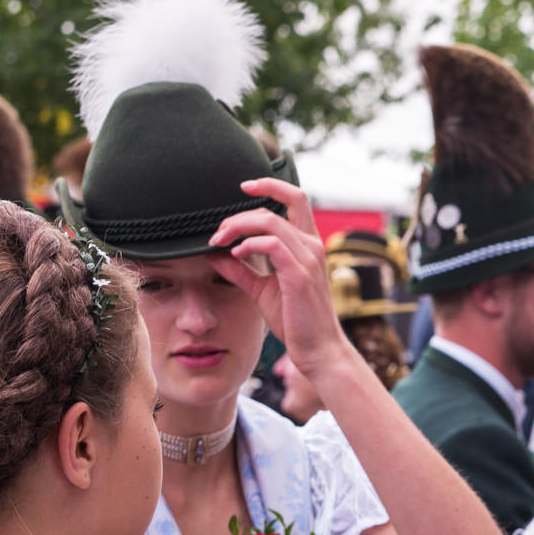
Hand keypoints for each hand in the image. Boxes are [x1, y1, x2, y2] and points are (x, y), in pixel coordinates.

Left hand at [207, 178, 354, 377]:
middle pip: (278, 206)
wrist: (317, 349)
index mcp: (308, 245)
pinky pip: (272, 244)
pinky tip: (235, 255)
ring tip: (219, 241)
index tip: (243, 187)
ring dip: (238, 227)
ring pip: (271, 222)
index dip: (271, 185)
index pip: (296, 199)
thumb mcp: (261, 290)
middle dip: (240, 213)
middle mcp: (312, 246)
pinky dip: (249, 244)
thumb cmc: (295, 321)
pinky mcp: (300, 274)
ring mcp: (309, 259)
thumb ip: (241, 270)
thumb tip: (215, 254)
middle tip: (217, 232)